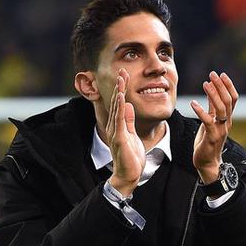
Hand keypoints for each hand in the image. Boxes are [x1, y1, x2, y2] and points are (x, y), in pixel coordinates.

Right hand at [105, 69, 145, 196]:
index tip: (124, 74)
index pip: (120, 103)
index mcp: (117, 125)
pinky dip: (120, 108)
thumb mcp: (132, 134)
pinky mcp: (119, 138)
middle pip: (116, 102)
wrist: (129, 175)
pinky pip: (119, 120)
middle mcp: (114, 126)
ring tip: (121, 79)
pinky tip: (121, 97)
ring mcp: (115, 132)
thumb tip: (128, 105)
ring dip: (119, 93)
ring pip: (117, 109)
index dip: (121, 88)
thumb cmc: (131, 157)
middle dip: (119, 86)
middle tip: (121, 70)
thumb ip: (129, 121)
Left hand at [190, 71, 237, 183]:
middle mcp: (226, 123)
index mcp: (227, 118)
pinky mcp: (212, 137)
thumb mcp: (210, 121)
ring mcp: (220, 130)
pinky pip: (208, 121)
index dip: (228, 85)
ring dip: (213, 94)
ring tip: (205, 84)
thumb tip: (211, 90)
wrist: (207, 162)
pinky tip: (193, 103)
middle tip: (212, 74)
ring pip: (221, 109)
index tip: (221, 74)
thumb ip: (212, 107)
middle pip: (228, 101)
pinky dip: (201, 111)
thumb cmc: (207, 141)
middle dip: (221, 86)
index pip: (233, 98)